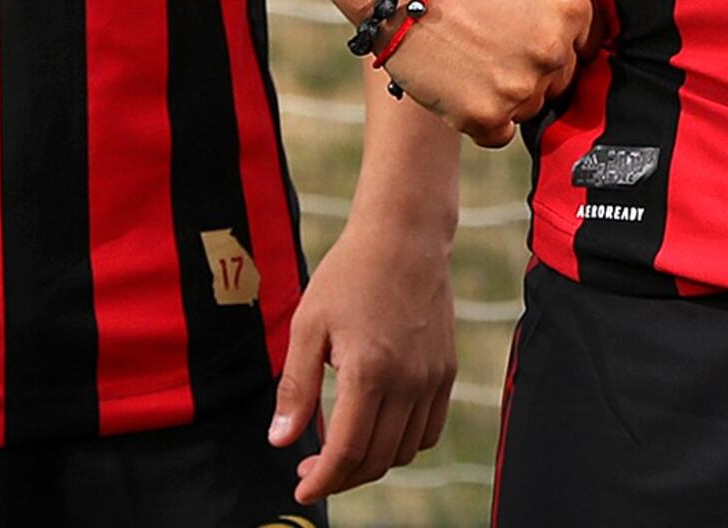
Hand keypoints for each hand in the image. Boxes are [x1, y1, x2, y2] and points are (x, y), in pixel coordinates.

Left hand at [272, 210, 456, 501]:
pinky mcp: (446, 371)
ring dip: (371, 463)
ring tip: (342, 452)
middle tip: (312, 473)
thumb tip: (282, 441)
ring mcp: (433, 378)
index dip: (322, 480)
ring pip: (404, 451)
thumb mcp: (308, 326)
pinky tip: (377, 431)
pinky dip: (402, 445)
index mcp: (368, 370)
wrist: (405, 237)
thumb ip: (296, 389)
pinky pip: (429, 431)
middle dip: (341, 477)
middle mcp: (408, 381)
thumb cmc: (350, 275)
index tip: (302, 489)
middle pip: (376, 459)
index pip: (347, 451)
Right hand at [381, 0, 600, 145]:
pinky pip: (501, 133)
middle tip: (498, 48)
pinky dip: (485, 118)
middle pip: (562, 81)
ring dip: (509, 95)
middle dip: (535, 69)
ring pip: (532, 108)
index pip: (590, 46)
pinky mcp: (487, 117)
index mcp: (572, 9)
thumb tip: (595, 31)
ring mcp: (521, 87)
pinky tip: (465, 87)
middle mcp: (553, 50)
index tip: (530, 35)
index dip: (561, 42)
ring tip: (476, 62)